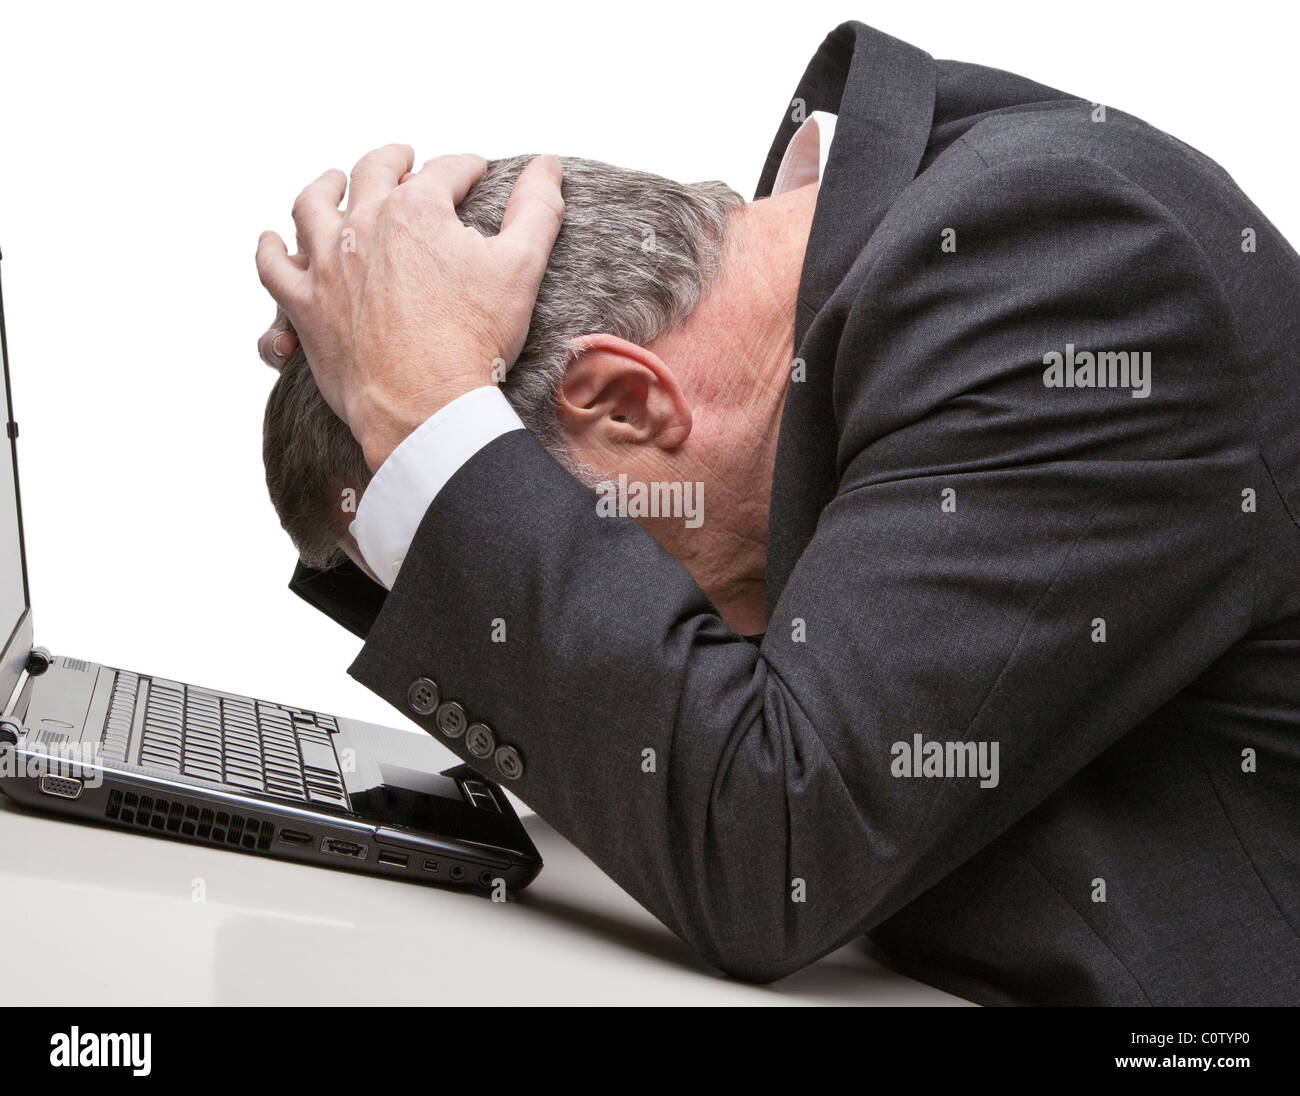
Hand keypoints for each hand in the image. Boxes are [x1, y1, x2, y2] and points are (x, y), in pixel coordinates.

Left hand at [255, 146, 564, 468]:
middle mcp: (362, 224)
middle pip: (372, 172)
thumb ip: (536, 209)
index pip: (445, 171)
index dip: (465, 168)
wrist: (425, 406)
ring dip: (324, 186)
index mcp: (416, 208)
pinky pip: (273, 267)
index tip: (474, 172)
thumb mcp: (521, 268)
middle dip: (394, 160)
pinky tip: (275, 242)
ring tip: (333, 182)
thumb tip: (546, 165)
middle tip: (406, 160)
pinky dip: (272, 250)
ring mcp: (326, 264)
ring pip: (312, 205)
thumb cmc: (475, 341)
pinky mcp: (303, 306)